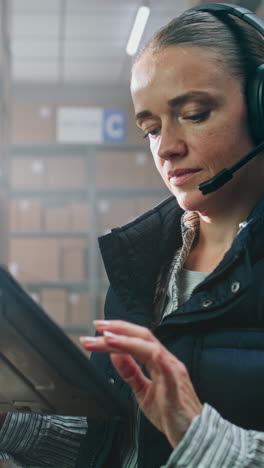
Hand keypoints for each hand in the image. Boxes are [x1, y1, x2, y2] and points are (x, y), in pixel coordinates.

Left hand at [80, 320, 202, 447]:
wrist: (193, 436)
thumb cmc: (172, 414)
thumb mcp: (143, 391)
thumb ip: (130, 372)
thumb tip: (115, 354)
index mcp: (159, 361)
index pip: (137, 339)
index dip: (118, 331)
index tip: (99, 329)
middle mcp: (167, 361)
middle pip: (143, 337)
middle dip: (120, 329)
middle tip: (99, 326)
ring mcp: (173, 372)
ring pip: (150, 349)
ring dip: (128, 341)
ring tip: (108, 339)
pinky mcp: (176, 388)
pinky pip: (168, 371)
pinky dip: (158, 360)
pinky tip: (146, 352)